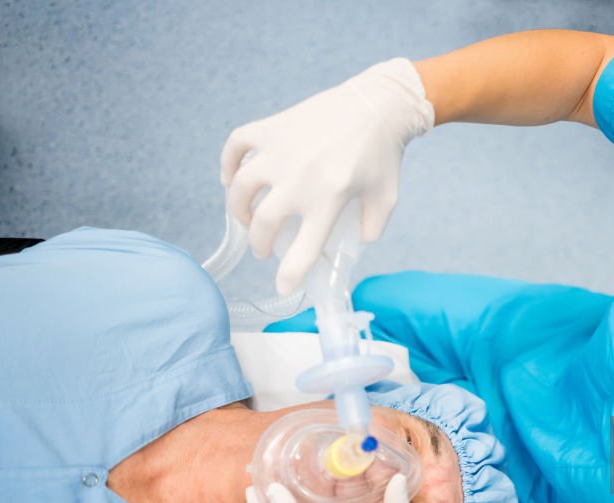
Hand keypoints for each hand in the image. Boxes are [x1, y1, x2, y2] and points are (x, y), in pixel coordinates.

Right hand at [221, 58, 433, 293]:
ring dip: (239, 210)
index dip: (289, 275)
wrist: (377, 104)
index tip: (283, 287)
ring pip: (241, 189)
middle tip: (264, 249)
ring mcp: (281, 152)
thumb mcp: (386, 198)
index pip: (302, 248)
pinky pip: (236, 146)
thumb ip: (372, 226)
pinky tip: (231, 178)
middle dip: (260, 244)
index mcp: (329, 200)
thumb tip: (357, 243)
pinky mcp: (272, 128)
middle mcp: (299, 179)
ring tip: (247, 217)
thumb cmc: (383, 153)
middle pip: (262, 223)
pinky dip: (228, 164)